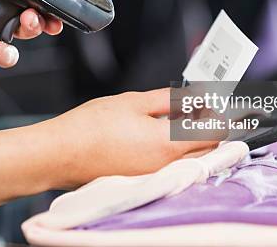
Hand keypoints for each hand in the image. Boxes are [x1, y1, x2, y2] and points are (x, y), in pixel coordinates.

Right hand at [42, 88, 217, 187]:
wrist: (60, 154)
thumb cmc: (90, 128)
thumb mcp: (134, 102)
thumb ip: (169, 99)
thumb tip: (193, 96)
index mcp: (168, 145)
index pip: (214, 133)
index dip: (216, 114)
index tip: (208, 102)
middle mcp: (166, 167)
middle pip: (207, 148)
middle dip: (206, 126)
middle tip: (192, 106)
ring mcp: (155, 176)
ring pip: (189, 157)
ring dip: (189, 137)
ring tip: (171, 116)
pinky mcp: (142, 179)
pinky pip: (170, 165)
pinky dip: (172, 149)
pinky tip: (155, 132)